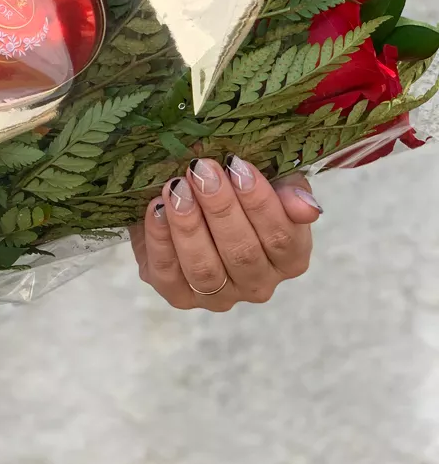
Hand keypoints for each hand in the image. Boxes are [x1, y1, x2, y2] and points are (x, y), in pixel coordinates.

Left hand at [130, 155, 321, 311]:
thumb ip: (292, 192)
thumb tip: (307, 208)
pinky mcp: (180, 296)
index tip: (237, 166)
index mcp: (290, 259)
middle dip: (220, 208)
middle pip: (242, 253)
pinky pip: (169, 274)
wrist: (191, 204)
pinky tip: (157, 208)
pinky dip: (160, 240)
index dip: (260, 203)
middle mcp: (258, 284)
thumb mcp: (271, 182)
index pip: (282, 238)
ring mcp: (219, 296)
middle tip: (201, 171)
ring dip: (189, 225)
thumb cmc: (238, 192)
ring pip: (205, 269)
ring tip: (177, 189)